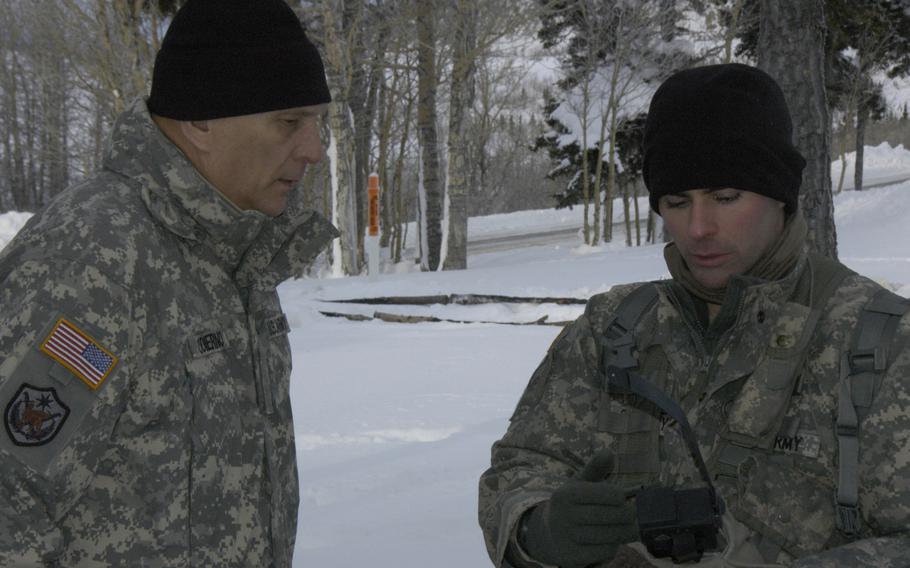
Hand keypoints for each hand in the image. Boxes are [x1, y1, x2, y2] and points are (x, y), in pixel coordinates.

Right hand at [520, 450, 637, 567]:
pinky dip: (613, 546)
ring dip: (624, 532)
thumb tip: (609, 452)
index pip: (609, 495)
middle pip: (614, 516)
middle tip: (636, 514)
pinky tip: (610, 540)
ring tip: (629, 527)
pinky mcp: (572, 558)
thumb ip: (595, 468)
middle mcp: (563, 516)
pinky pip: (605, 552)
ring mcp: (567, 538)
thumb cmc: (571, 504)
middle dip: (630, 515)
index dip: (622, 496)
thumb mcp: (579, 483)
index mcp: (566, 494)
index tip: (625, 497)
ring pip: (612, 536)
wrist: (547, 534)